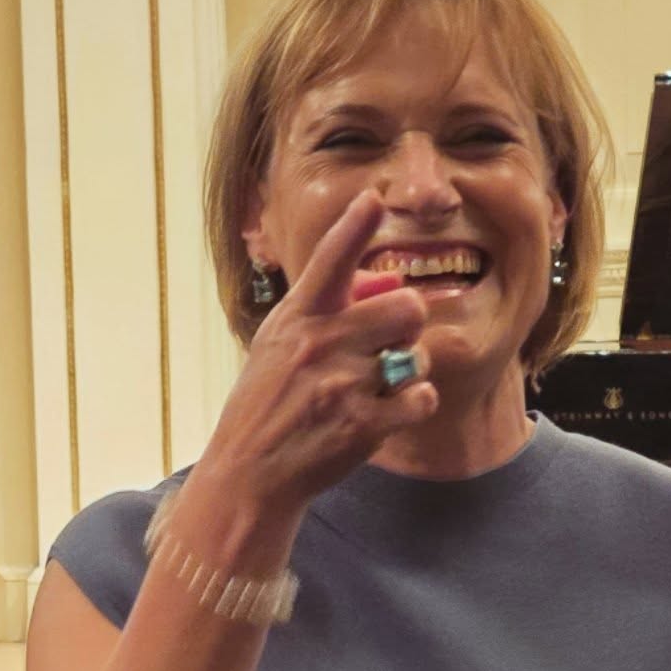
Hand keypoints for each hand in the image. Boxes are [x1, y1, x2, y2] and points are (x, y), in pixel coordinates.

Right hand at [198, 192, 437, 511]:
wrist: (250, 473)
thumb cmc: (269, 400)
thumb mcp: (282, 343)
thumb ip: (331, 307)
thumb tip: (390, 278)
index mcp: (297, 318)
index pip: (329, 261)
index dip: (354, 227)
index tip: (373, 197)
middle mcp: (317, 345)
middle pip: (406, 306)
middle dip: (409, 322)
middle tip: (390, 342)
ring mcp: (339, 386)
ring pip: (417, 356)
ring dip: (411, 369)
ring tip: (384, 383)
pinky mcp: (360, 426)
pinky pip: (420, 398)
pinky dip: (416, 403)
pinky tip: (395, 409)